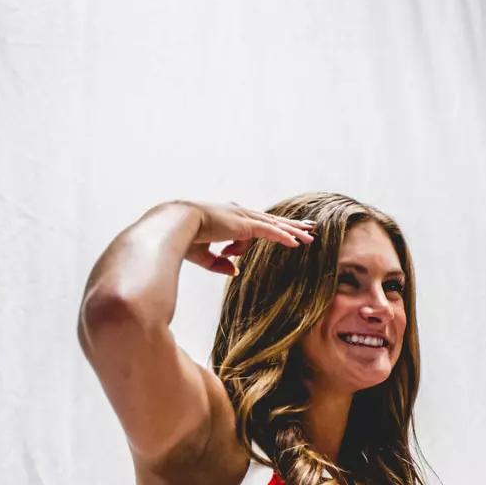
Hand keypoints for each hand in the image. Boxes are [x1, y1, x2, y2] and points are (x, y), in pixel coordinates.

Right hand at [178, 201, 314, 274]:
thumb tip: (235, 270)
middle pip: (271, 219)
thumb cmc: (183, 239)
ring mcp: (242, 217)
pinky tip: (296, 243)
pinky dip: (283, 237)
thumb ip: (219, 263)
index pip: (255, 222)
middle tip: (307, 227)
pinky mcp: (244, 224)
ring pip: (275, 224)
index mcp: (228, 218)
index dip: (271, 227)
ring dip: (293, 231)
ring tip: (310, 238)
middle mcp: (238, 213)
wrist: (174, 225)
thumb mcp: (202, 255)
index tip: (283, 230)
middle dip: (290, 224)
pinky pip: (269, 231)